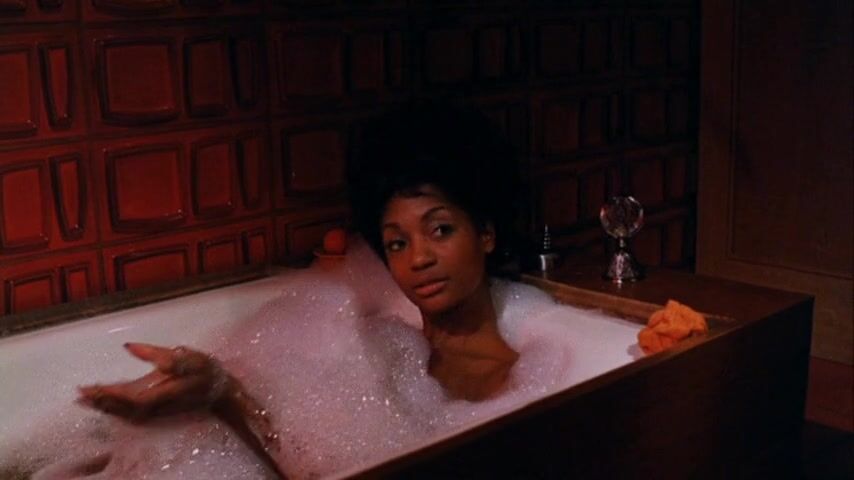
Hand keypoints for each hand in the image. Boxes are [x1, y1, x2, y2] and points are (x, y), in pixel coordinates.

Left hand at [77, 342, 229, 420]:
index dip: (109, 393)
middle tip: (79, 393)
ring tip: (84, 398)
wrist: (219, 390)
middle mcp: (156, 405)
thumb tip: (129, 346)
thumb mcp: (187, 356)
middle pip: (122, 408)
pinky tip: (103, 404)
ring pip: (124, 412)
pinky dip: (114, 409)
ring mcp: (156, 409)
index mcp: (163, 391)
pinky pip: (130, 412)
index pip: (130, 396)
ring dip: (104, 406)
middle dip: (101, 401)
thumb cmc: (204, 369)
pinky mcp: (155, 408)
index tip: (91, 387)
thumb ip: (158, 353)